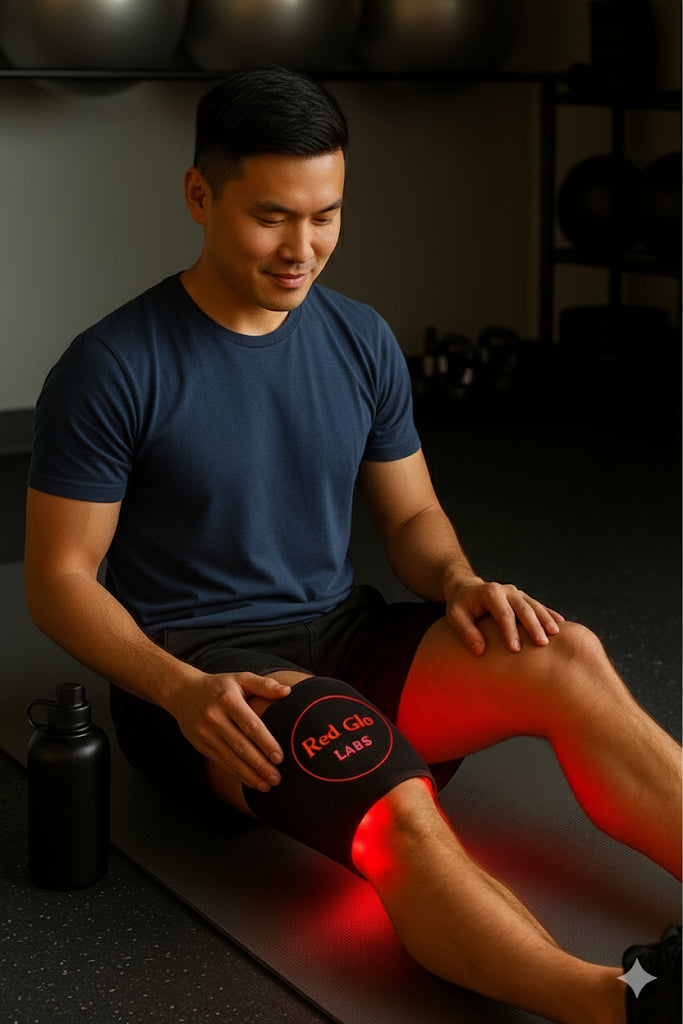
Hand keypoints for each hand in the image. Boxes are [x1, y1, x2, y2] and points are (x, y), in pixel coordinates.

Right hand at [166, 672, 290, 790]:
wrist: (182, 692)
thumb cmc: (219, 686)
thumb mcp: (240, 678)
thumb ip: (264, 685)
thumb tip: (287, 691)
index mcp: (227, 699)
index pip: (250, 725)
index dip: (265, 742)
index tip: (279, 757)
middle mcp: (214, 717)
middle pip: (240, 746)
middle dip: (260, 765)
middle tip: (277, 778)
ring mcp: (204, 733)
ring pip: (230, 758)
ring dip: (249, 775)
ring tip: (267, 785)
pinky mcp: (199, 744)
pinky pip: (221, 762)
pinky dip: (237, 774)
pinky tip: (251, 781)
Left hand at [445, 579, 564, 655]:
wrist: (465, 588)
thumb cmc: (460, 605)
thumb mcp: (455, 617)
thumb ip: (467, 633)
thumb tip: (480, 651)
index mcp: (489, 593)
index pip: (502, 613)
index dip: (510, 631)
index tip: (515, 649)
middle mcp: (506, 591)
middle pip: (523, 608)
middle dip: (533, 626)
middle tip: (542, 643)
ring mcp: (516, 593)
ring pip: (534, 606)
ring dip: (545, 619)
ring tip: (555, 634)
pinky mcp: (523, 597)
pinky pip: (538, 605)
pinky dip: (549, 614)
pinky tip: (560, 623)